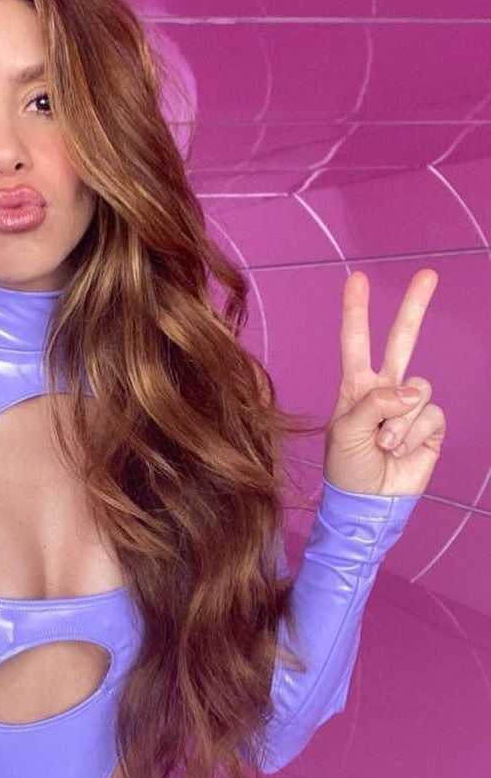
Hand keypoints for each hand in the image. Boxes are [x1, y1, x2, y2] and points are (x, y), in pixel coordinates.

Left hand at [322, 269, 445, 496]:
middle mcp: (385, 390)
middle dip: (415, 308)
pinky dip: (414, 433)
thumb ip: (374, 403)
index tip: (357, 279)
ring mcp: (409, 407)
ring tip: (382, 445)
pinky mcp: (430, 426)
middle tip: (428, 274)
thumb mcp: (346, 431)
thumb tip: (410, 390)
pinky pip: (431, 414)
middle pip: (403, 341)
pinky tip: (400, 450)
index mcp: (357, 387)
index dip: (356, 311)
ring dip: (399, 421)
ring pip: (418, 390)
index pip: (356, 342)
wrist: (369, 503)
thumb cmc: (347, 468)